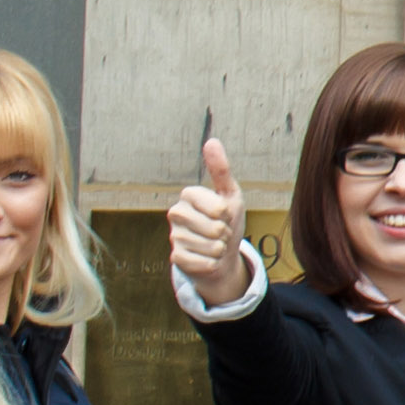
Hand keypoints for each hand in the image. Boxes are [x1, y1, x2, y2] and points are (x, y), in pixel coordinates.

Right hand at [172, 137, 252, 305]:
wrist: (223, 255)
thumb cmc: (227, 221)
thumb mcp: (230, 195)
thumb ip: (220, 170)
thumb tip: (211, 141)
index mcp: (188, 195)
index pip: (217, 207)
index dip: (227, 214)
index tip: (224, 213)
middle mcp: (176, 214)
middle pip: (214, 228)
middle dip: (225, 233)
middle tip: (220, 231)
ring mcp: (174, 237)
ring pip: (210, 247)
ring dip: (220, 249)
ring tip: (215, 244)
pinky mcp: (176, 258)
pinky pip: (202, 262)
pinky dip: (212, 263)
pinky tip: (207, 258)